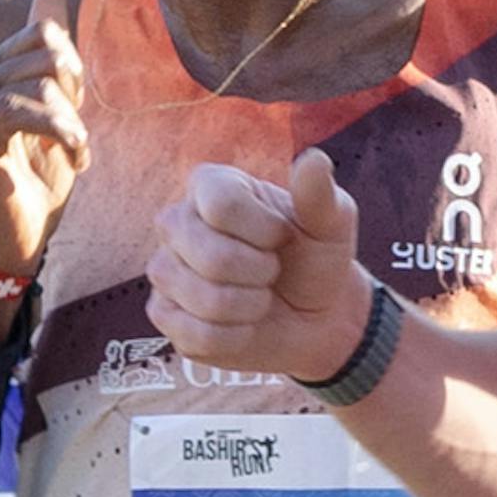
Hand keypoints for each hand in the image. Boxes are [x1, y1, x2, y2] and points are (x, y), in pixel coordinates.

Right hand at [0, 1, 88, 281]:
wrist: (23, 234)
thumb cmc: (42, 173)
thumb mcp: (60, 106)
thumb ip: (53, 52)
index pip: (41, 33)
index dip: (74, 63)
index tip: (79, 101)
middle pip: (42, 56)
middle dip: (75, 94)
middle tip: (78, 131)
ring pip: (34, 85)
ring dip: (71, 120)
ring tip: (78, 148)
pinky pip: (14, 112)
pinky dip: (58, 131)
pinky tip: (76, 156)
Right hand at [148, 150, 382, 384]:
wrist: (314, 316)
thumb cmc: (316, 259)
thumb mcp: (330, 224)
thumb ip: (319, 195)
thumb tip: (315, 160)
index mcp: (212, 185)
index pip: (221, 206)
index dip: (265, 232)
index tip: (283, 236)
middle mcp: (176, 222)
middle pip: (213, 258)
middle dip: (261, 273)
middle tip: (271, 271)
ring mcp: (165, 270)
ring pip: (207, 300)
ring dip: (251, 306)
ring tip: (259, 296)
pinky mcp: (165, 316)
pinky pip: (199, 335)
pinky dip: (237, 336)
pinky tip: (243, 324)